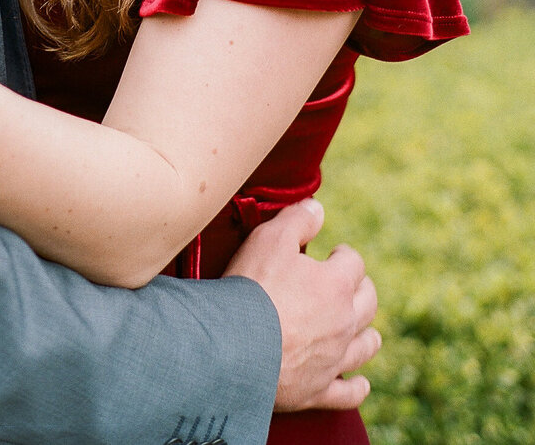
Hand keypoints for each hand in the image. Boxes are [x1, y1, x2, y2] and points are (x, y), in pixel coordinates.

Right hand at [226, 201, 379, 411]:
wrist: (233, 346)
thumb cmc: (252, 288)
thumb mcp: (270, 238)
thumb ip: (298, 219)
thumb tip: (318, 208)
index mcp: (336, 285)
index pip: (354, 262)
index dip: (343, 254)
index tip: (333, 252)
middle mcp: (344, 322)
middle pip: (369, 302)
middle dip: (362, 288)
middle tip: (348, 284)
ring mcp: (334, 359)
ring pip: (366, 345)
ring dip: (367, 333)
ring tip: (364, 328)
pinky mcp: (319, 390)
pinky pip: (349, 393)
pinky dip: (357, 387)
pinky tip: (361, 383)